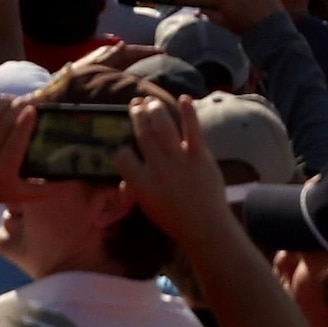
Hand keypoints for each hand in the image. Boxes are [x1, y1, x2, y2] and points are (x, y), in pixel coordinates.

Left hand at [0, 86, 35, 217]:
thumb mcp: (20, 195)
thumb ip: (47, 189)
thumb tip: (74, 180)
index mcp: (2, 171)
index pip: (15, 142)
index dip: (24, 123)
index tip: (34, 110)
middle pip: (4, 122)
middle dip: (19, 106)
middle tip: (33, 99)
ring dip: (5, 101)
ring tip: (18, 100)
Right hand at [114, 90, 230, 237]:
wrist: (206, 227)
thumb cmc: (173, 217)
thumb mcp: (146, 206)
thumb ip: (134, 189)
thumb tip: (123, 180)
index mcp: (141, 183)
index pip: (122, 157)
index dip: (121, 149)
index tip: (124, 144)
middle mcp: (158, 169)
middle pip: (143, 134)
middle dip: (137, 115)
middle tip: (135, 105)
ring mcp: (180, 160)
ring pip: (163, 126)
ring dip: (155, 110)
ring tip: (151, 102)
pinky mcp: (200, 156)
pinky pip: (193, 130)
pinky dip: (188, 112)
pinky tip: (184, 98)